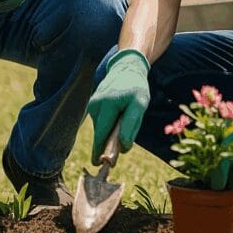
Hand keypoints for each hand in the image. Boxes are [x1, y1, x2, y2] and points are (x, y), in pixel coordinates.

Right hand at [86, 49, 150, 163]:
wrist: (126, 68)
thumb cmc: (136, 87)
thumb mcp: (140, 105)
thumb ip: (131, 126)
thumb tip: (123, 147)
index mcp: (107, 105)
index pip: (101, 134)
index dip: (100, 150)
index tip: (98, 164)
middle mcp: (95, 104)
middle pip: (100, 133)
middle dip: (107, 144)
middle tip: (117, 153)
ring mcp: (92, 103)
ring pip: (101, 127)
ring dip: (110, 131)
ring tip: (125, 119)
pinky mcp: (93, 104)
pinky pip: (101, 121)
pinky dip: (109, 124)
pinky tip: (118, 115)